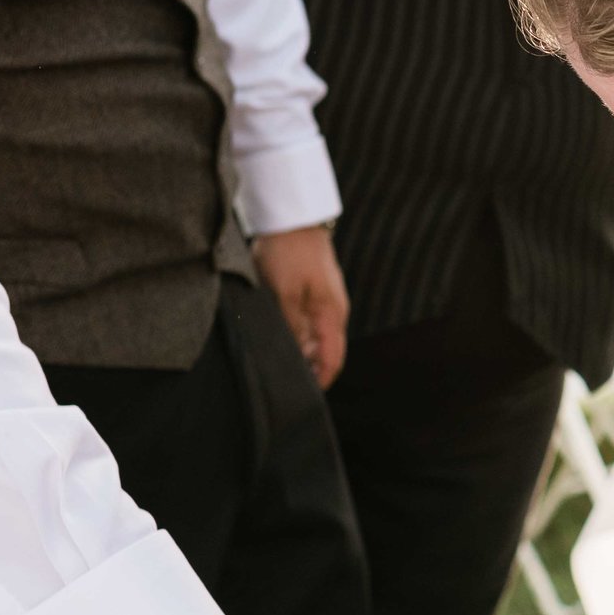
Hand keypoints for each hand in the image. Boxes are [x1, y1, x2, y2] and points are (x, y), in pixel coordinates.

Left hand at [252, 224, 347, 386]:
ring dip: (301, 351)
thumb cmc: (289, 253)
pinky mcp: (314, 291)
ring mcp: (325, 300)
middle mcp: (334, 311)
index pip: (333, 360)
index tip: (303, 397)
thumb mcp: (283, 294)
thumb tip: (295, 357)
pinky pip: (309, 322)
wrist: (292, 217)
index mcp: (332, 315)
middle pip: (326, 351)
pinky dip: (297, 334)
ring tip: (279, 361)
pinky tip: (279, 335)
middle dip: (309, 369)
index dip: (321, 381)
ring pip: (316, 337)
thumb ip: (291, 328)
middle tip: (284, 383)